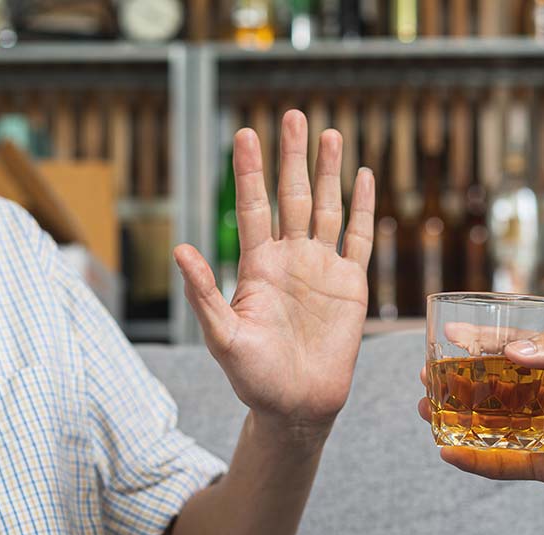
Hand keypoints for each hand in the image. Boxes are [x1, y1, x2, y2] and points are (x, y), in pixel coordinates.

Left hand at [174, 110, 374, 439]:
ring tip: (330, 133)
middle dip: (292, 157)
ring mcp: (322, 270)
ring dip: (328, 173)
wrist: (297, 407)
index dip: (250, 171)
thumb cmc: (254, 379)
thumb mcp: (223, 337)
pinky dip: (362, 209)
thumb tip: (180, 249)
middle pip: (291, 197)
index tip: (245, 134)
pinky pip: (359, 240)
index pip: (253, 208)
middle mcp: (290, 260)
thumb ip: (204, 294)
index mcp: (257, 268)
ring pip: (326, 209)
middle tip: (293, 116)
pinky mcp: (351, 287)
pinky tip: (363, 178)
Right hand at [417, 329, 543, 513]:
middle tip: (427, 374)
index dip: (481, 341)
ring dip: (459, 418)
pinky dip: (477, 460)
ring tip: (427, 408)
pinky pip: (506, 463)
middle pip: (495, 386)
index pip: (515, 348)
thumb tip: (510, 350)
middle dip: (459, 380)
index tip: (448, 334)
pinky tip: (449, 452)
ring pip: (494, 424)